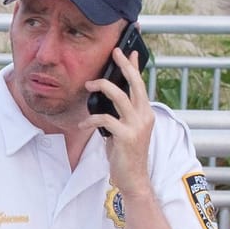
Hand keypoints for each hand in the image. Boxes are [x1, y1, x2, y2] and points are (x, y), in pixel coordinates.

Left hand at [86, 46, 154, 193]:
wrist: (133, 177)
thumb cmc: (126, 153)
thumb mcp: (125, 129)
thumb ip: (121, 113)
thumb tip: (108, 98)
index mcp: (145, 112)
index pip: (140, 84)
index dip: (135, 67)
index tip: (129, 51)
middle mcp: (144, 116)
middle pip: (135, 84)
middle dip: (125, 66)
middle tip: (115, 52)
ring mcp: (137, 125)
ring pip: (120, 97)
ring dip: (103, 87)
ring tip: (89, 85)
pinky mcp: (126, 136)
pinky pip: (105, 119)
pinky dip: (92, 119)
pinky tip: (84, 123)